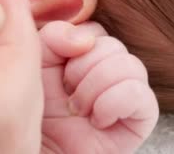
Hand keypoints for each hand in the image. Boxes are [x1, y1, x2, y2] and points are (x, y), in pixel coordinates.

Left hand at [39, 21, 158, 153]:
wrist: (30, 151)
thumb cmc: (31, 114)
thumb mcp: (34, 62)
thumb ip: (54, 35)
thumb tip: (85, 39)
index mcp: (83, 58)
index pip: (95, 31)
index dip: (76, 42)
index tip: (58, 66)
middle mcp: (107, 75)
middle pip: (114, 45)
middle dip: (84, 67)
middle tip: (66, 92)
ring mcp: (126, 97)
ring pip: (133, 66)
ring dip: (97, 86)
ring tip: (78, 108)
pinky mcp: (139, 121)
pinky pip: (143, 97)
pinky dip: (115, 102)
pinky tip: (97, 119)